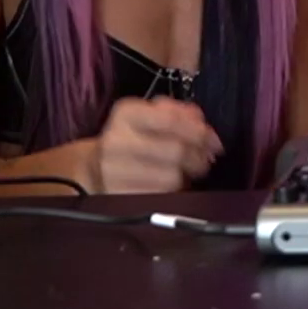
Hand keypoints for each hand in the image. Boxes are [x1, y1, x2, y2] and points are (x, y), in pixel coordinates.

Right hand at [90, 98, 222, 194]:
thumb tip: (201, 122)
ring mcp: (114, 171)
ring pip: (171, 177)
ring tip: (188, 172)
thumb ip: (178, 112)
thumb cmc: (131, 137)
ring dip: (187, 176)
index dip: (199, 131)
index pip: (171, 120)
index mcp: (127, 113)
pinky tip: (173, 185)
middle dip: (198, 156)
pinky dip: (173, 192)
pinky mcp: (118, 195)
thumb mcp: (149, 114)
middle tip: (206, 159)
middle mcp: (117, 140)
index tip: (214, 140)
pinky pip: (160, 196)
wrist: (93, 167)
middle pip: (175, 151)